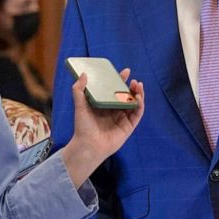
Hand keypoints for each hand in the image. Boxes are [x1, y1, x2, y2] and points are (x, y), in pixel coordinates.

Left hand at [62, 70, 144, 186]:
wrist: (88, 146)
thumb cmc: (83, 127)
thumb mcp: (79, 106)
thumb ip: (79, 90)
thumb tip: (83, 73)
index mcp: (105, 105)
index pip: (115, 90)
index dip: (121, 81)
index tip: (125, 72)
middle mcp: (115, 111)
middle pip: (126, 96)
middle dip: (132, 87)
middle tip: (134, 80)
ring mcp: (123, 119)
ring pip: (134, 104)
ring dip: (138, 94)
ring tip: (138, 85)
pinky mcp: (129, 127)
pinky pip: (137, 114)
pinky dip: (140, 105)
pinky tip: (139, 98)